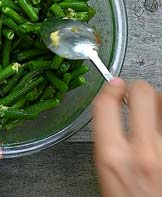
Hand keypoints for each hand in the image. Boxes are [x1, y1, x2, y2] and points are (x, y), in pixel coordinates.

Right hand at [93, 78, 161, 196]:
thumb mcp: (109, 175)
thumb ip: (112, 143)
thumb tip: (119, 111)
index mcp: (113, 157)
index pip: (106, 104)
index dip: (111, 88)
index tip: (115, 86)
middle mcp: (144, 151)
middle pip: (143, 93)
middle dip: (140, 90)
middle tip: (139, 98)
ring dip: (160, 105)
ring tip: (157, 116)